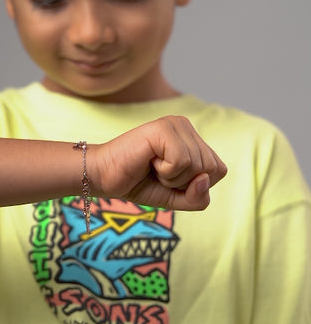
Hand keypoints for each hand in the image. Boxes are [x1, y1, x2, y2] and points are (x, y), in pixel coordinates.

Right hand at [90, 116, 226, 210]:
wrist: (103, 177)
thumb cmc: (138, 183)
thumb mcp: (176, 199)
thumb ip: (198, 197)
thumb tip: (204, 178)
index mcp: (192, 138)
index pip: (219, 171)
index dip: (195, 186)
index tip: (169, 178)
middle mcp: (186, 126)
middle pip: (211, 170)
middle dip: (184, 183)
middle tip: (158, 173)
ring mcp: (175, 124)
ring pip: (198, 167)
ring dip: (173, 178)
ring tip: (152, 167)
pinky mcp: (163, 128)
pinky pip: (182, 162)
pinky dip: (166, 172)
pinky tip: (149, 161)